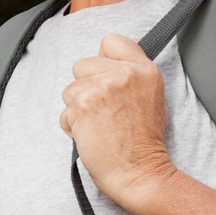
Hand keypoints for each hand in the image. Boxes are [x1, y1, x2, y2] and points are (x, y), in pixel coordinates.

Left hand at [60, 33, 176, 210]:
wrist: (140, 173)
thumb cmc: (143, 142)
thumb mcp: (151, 97)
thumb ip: (131, 73)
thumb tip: (107, 55)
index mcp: (145, 69)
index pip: (111, 41)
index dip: (103, 59)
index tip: (107, 78)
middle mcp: (124, 74)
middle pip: (82, 64)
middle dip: (86, 87)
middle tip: (106, 112)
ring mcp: (102, 88)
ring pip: (70, 89)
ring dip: (78, 109)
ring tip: (100, 126)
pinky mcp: (83, 106)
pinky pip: (64, 112)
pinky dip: (72, 125)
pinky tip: (91, 136)